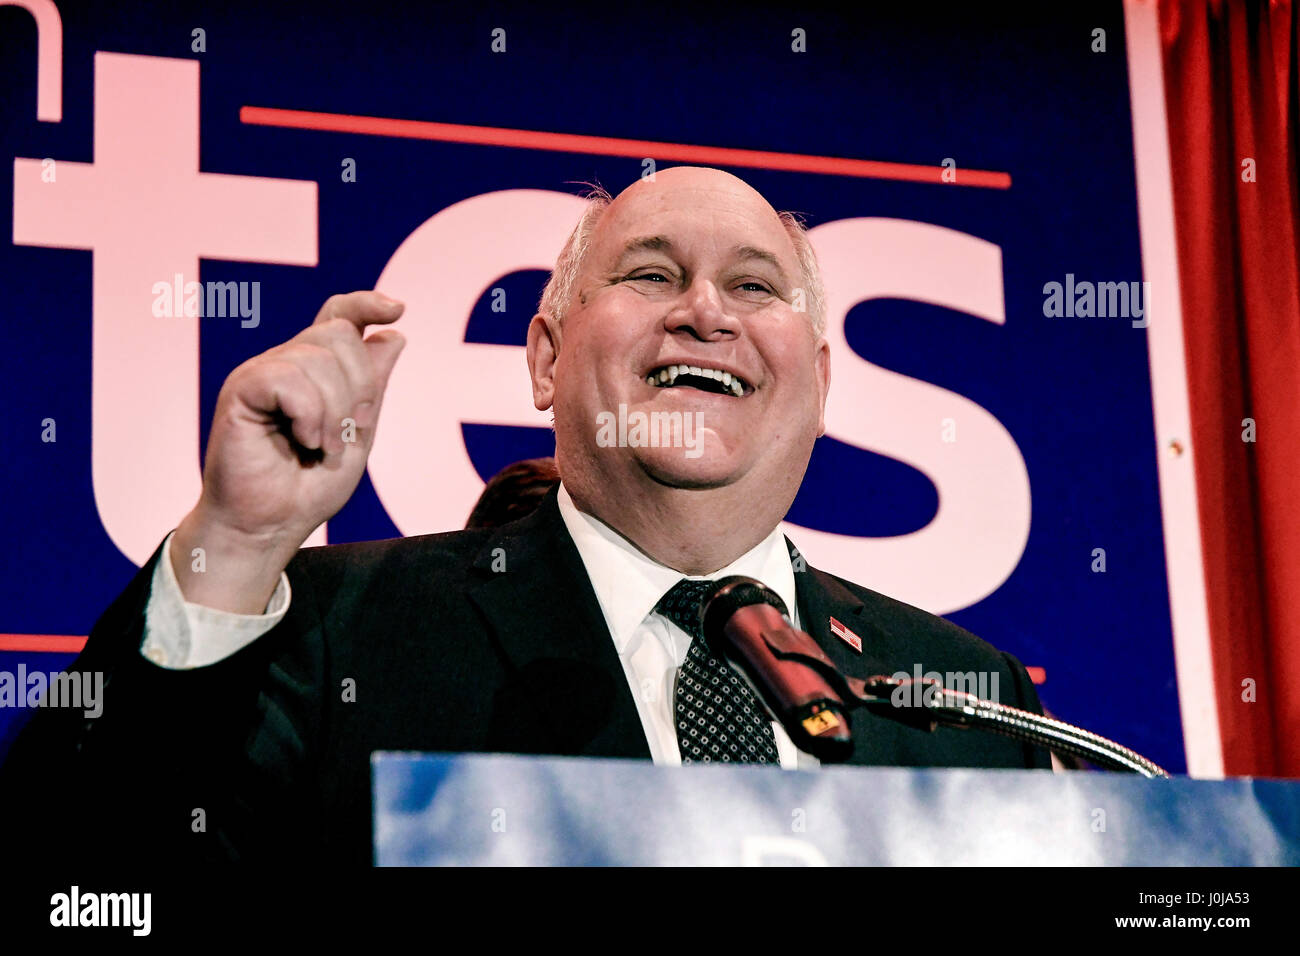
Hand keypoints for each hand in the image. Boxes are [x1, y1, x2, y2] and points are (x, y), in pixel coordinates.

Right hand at [172, 291, 404, 611]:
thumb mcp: (358, 434)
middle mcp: (286, 364)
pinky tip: (302, 441)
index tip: (397, 309)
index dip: (366, 304)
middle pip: (340, 335)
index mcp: (314, 372)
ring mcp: (262, 374)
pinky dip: (309, 414)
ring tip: (321, 448)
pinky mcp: (241, 389)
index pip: (339, 317)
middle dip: (359, 387)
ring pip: (319, 358)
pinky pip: (289, 378)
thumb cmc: (307, 488)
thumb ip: (373, 387)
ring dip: (335, 413)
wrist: (268, 526)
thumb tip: (394, 335)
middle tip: (345, 434)